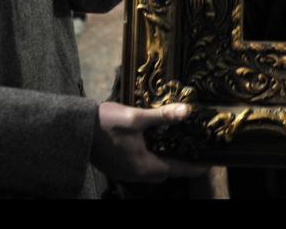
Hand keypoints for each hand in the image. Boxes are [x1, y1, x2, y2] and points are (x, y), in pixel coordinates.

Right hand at [90, 102, 206, 182]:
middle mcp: (135, 174)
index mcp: (143, 165)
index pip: (177, 169)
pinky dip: (153, 160)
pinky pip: (141, 168)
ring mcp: (125, 172)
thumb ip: (162, 116)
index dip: (195, 167)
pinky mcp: (117, 167)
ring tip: (178, 146)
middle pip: (166, 173)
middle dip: (182, 165)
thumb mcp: (136, 117)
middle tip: (195, 151)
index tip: (211, 163)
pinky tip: (155, 145)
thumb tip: (187, 111)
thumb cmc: (105, 123)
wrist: (74, 129)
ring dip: (166, 162)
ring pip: (153, 172)